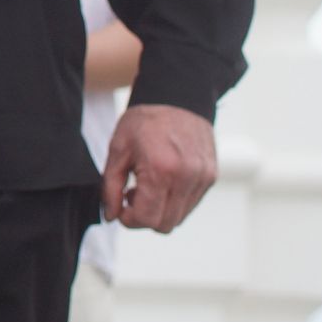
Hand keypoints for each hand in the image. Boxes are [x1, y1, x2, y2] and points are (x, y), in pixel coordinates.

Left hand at [104, 103, 217, 232]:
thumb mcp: (117, 149)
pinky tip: (162, 182)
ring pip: (179, 218)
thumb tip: (111, 215)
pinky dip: (174, 202)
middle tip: (131, 196)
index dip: (129, 220)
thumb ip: (110, 186)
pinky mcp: (211, 177)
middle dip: (144, 218)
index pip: (147, 218)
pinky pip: (190, 204)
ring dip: (160, 211)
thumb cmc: (144, 120)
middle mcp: (187, 177)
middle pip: (165, 224)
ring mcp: (203, 178)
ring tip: (146, 187)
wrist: (177, 97)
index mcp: (161, 169)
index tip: (120, 209)